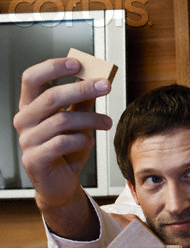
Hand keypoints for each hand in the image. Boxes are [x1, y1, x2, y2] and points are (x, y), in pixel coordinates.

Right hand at [13, 57, 112, 238]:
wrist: (61, 184)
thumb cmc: (66, 150)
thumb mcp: (77, 122)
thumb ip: (82, 101)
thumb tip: (96, 77)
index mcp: (30, 106)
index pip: (32, 78)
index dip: (52, 67)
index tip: (77, 63)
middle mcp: (24, 120)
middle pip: (51, 97)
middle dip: (81, 88)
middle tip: (106, 86)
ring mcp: (26, 140)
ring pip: (61, 120)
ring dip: (90, 119)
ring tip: (108, 122)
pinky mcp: (34, 159)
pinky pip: (61, 143)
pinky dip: (81, 140)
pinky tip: (90, 140)